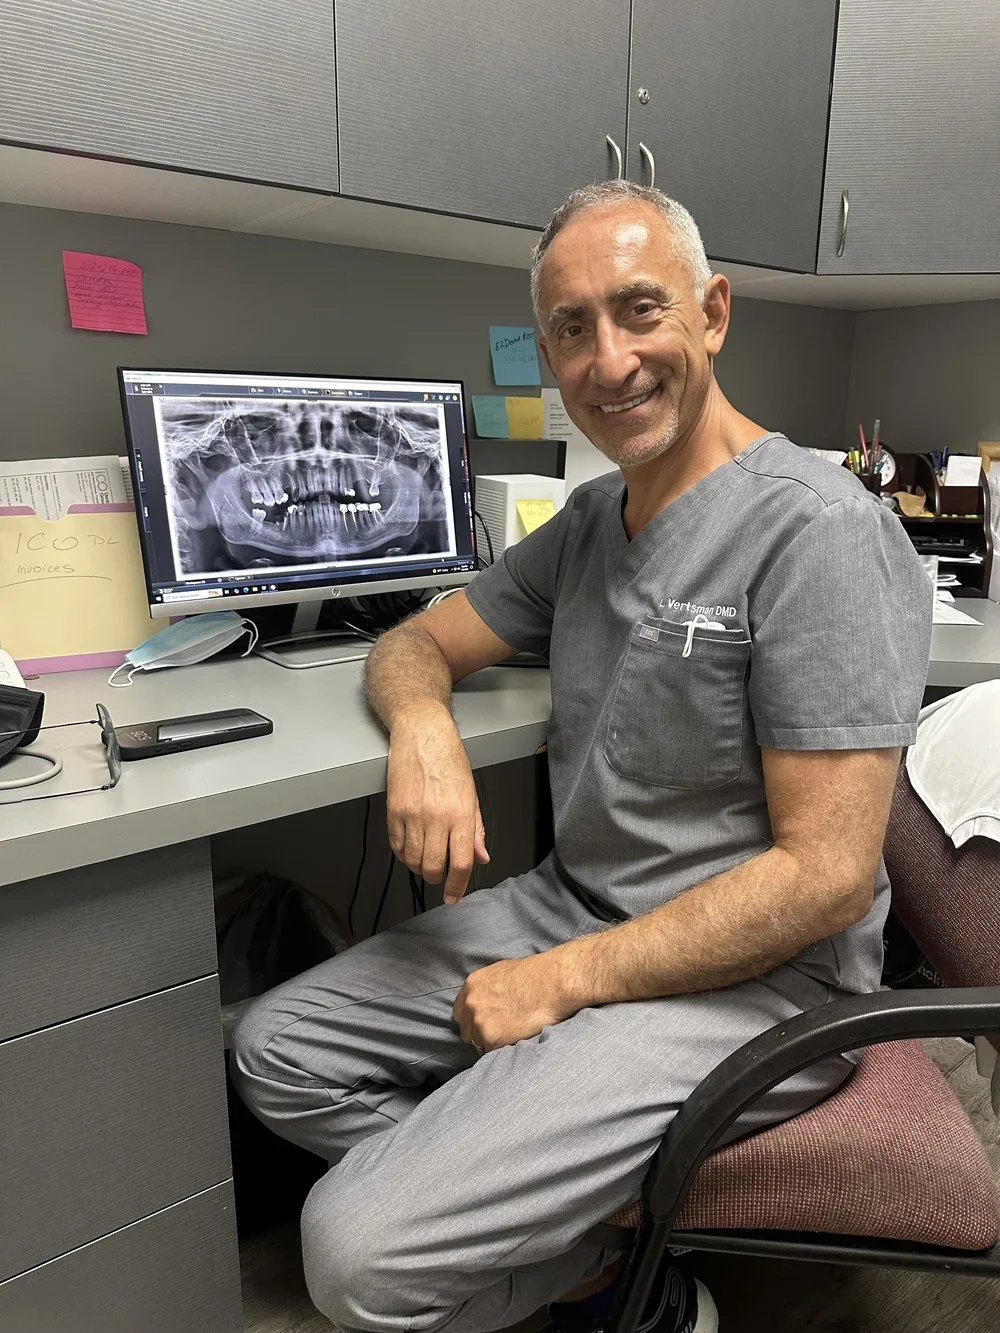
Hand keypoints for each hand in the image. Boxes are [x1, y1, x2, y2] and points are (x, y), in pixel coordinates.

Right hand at [386, 701, 488, 903]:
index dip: (457, 886)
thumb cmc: (449, 760)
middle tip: (439, 876)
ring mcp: (412, 815)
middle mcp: (436, 818)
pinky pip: (396, 844)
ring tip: (424, 860)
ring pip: (412, 859)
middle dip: (436, 878)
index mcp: (460, 815)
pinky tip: (410, 848)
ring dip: (418, 867)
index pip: (461, 863)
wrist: (422, 735)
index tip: (453, 896)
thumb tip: (480, 856)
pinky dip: (402, 853)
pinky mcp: (393, 810)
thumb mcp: (472, 794)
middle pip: (432, 867)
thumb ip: (476, 830)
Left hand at [453, 951, 580, 1050]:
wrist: (551, 984)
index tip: (484, 1024)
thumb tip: (485, 1001)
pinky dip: (502, 1049)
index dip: (472, 1020)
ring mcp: (479, 1021)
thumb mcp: (500, 973)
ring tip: (511, 1035)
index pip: (460, 1012)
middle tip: (500, 1032)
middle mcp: (470, 1003)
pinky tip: (516, 1038)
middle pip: (466, 1030)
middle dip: (480, 1033)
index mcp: (471, 985)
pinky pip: (491, 1052)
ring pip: (478, 1043)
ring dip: (491, 1043)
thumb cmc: (533, 975)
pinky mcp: (491, 1038)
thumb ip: (485, 989)